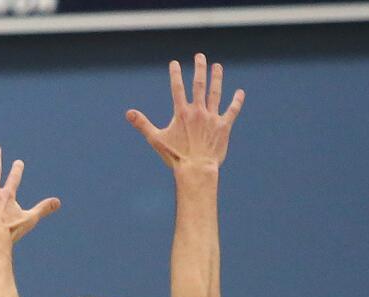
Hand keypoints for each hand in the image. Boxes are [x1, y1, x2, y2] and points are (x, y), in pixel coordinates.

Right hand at [127, 53, 243, 171]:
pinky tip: (240, 93)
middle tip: (200, 56)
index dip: (175, 74)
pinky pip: (232, 110)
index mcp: (182, 113)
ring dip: (217, 78)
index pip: (177, 88)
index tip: (175, 63)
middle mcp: (198, 111)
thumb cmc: (175, 156)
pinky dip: (236, 101)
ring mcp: (212, 117)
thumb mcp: (156, 139)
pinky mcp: (224, 126)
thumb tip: (128, 113)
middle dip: (199, 68)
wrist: (197, 168)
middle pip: (199, 85)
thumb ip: (143, 124)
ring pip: (215, 93)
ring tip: (217, 66)